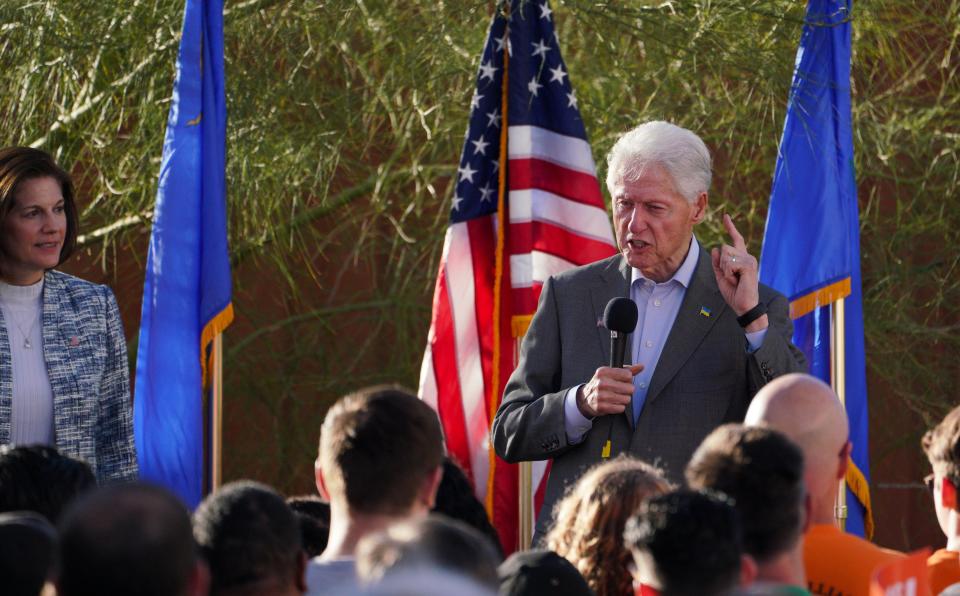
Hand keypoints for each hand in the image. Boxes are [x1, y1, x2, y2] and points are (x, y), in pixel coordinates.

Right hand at [576, 363, 643, 417]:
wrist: (586, 398)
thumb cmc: (601, 385)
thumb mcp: (611, 374)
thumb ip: (627, 370)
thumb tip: (641, 366)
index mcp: (604, 372)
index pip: (628, 375)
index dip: (628, 379)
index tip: (622, 381)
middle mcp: (601, 382)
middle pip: (630, 388)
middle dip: (627, 391)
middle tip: (619, 391)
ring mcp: (601, 395)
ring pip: (627, 399)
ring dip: (624, 399)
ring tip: (616, 397)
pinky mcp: (602, 407)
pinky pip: (621, 408)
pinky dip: (619, 407)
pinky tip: (612, 404)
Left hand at [710, 213, 767, 331]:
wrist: (744, 306)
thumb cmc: (734, 293)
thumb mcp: (721, 276)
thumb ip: (717, 263)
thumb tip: (715, 248)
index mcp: (741, 258)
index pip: (735, 239)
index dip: (730, 227)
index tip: (725, 216)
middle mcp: (747, 256)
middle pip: (725, 248)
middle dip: (721, 264)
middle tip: (731, 278)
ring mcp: (749, 260)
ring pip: (726, 254)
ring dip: (725, 269)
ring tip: (734, 279)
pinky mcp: (749, 265)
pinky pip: (729, 263)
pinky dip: (728, 274)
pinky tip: (737, 280)